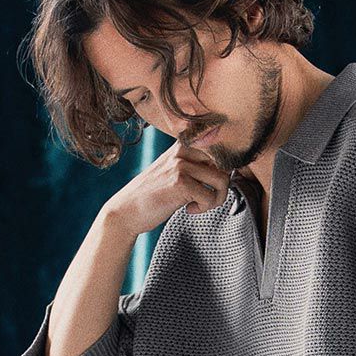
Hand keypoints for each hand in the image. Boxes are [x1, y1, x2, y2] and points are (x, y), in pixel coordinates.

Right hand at [102, 137, 232, 238]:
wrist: (126, 211)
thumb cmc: (153, 195)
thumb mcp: (173, 172)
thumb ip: (196, 166)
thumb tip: (228, 171)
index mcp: (182, 144)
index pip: (219, 147)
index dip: (224, 168)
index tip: (213, 184)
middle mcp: (182, 149)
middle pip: (225, 164)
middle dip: (222, 186)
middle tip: (208, 198)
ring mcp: (180, 164)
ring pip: (223, 180)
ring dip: (216, 199)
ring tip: (199, 205)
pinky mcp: (180, 183)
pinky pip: (210, 197)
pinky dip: (203, 209)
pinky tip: (188, 210)